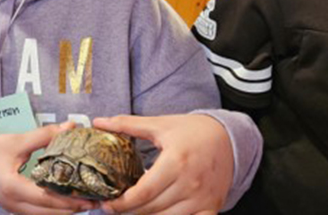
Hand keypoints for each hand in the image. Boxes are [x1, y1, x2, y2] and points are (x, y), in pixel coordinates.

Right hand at [0, 122, 97, 214]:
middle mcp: (13, 203)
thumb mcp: (17, 141)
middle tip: (95, 201)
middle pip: (48, 213)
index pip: (46, 198)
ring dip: (65, 211)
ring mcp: (13, 209)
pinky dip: (54, 210)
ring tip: (86, 202)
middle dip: (73, 209)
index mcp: (12, 187)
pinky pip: (39, 214)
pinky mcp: (15, 208)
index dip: (69, 199)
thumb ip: (44, 136)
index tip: (90, 197)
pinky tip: (68, 201)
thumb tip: (70, 127)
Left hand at [93, 114, 232, 214]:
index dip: (122, 203)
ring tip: (132, 210)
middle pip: (152, 209)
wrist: (228, 137)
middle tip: (113, 208)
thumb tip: (99, 121)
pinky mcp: (211, 207)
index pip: (143, 193)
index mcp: (175, 162)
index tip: (108, 203)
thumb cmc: (191, 131)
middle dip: (129, 212)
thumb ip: (127, 124)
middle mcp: (190, 183)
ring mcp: (202, 199)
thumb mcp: (159, 125)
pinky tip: (157, 213)